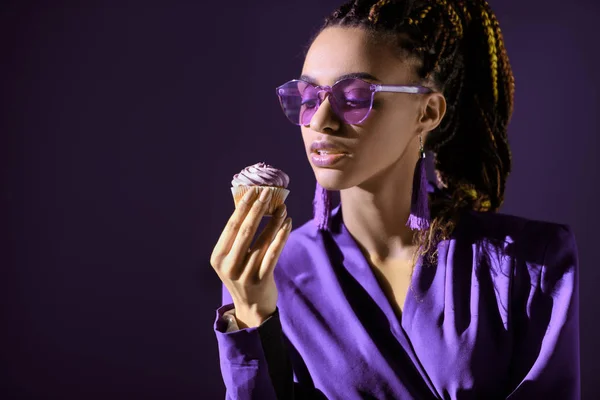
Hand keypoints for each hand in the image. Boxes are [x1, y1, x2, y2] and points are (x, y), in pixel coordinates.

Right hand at [210, 188, 291, 327]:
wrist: (251, 308)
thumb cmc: (243, 276)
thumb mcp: (232, 259)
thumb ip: (237, 238)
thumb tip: (252, 204)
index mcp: (218, 257)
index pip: (232, 226)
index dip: (243, 207)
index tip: (254, 191)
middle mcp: (229, 266)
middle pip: (246, 230)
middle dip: (258, 209)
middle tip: (269, 194)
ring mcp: (245, 274)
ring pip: (263, 241)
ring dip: (274, 221)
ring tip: (282, 208)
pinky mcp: (262, 280)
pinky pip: (274, 253)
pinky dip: (281, 236)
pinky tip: (287, 224)